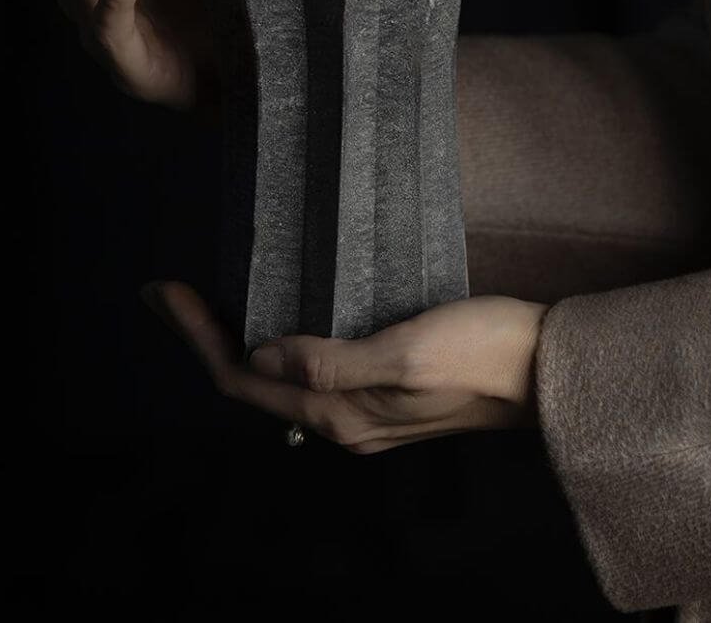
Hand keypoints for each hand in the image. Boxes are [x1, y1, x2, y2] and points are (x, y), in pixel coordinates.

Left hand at [141, 281, 549, 452]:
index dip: (198, 338)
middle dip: (207, 339)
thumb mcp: (406, 354)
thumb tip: (264, 355)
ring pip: (281, 381)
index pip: (245, 380)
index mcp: (342, 413)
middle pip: (254, 384)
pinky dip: (280, 343)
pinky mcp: (385, 391)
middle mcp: (344, 420)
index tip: (165, 291)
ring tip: (212, 300)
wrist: (545, 370)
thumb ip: (332, 361)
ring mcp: (365, 410)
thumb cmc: (482, 353)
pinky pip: (313, 372)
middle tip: (171, 292)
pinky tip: (282, 314)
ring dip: (240, 342)